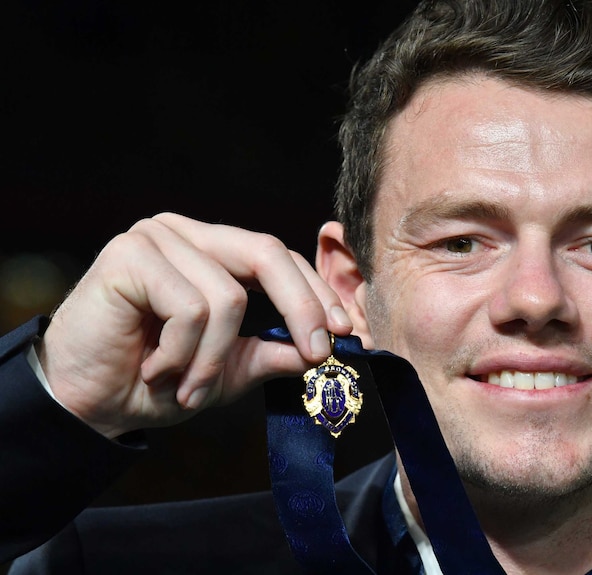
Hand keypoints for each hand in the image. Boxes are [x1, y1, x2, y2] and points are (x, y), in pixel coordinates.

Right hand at [37, 212, 352, 437]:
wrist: (88, 403)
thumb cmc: (156, 379)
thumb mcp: (228, 369)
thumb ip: (274, 352)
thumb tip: (323, 349)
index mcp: (212, 250)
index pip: (279, 256)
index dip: (315, 293)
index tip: (344, 333)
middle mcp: (186, 233)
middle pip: (267, 253)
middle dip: (301, 308)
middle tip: (316, 355)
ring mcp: (156, 238)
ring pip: (228, 296)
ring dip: (213, 358)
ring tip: (187, 385)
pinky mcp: (129, 255)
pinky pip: (190, 308)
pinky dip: (182, 352)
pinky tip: (154, 367)